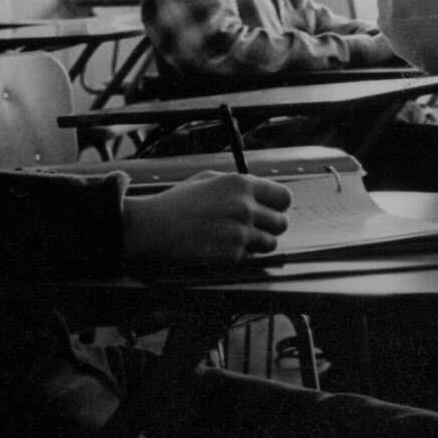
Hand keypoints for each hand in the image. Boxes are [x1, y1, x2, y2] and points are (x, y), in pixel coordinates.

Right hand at [125, 172, 291, 268]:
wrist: (152, 227)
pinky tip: (218, 245)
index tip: (271, 210)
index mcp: (240, 184)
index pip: (284, 197)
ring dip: (257, 243)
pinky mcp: (232, 255)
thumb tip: (261, 192)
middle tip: (253, 227)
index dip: (278, 205)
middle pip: (281, 223)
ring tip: (236, 238)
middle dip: (269, 226)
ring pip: (270, 243)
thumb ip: (238, 184)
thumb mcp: (207, 180)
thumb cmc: (176, 203)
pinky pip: (249, 257)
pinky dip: (238, 254)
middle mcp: (244, 207)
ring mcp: (239, 232)